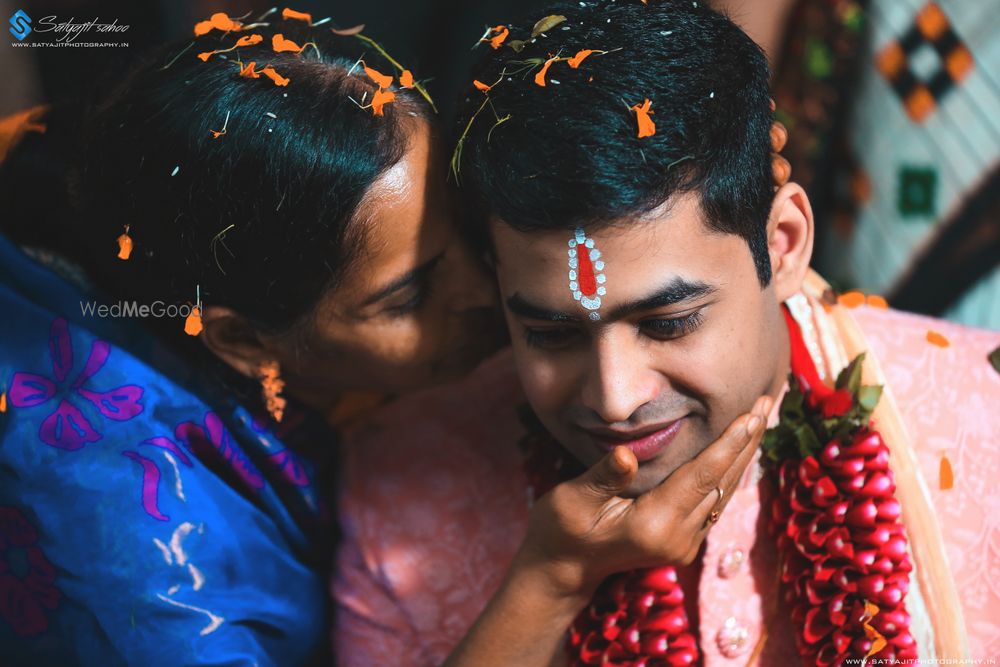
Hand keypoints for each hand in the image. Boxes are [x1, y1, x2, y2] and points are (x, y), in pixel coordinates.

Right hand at [513, 394, 773, 599]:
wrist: (561, 570)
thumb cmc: (560, 529)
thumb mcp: (574, 498)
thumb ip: (604, 475)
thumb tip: (627, 453)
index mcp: (653, 525)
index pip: (701, 477)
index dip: (728, 444)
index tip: (751, 414)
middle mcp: (677, 538)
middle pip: (722, 483)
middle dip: (746, 442)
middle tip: (764, 401)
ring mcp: (683, 544)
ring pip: (723, 494)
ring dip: (742, 456)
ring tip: (758, 419)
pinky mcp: (682, 543)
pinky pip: (713, 502)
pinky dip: (728, 473)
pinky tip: (736, 451)